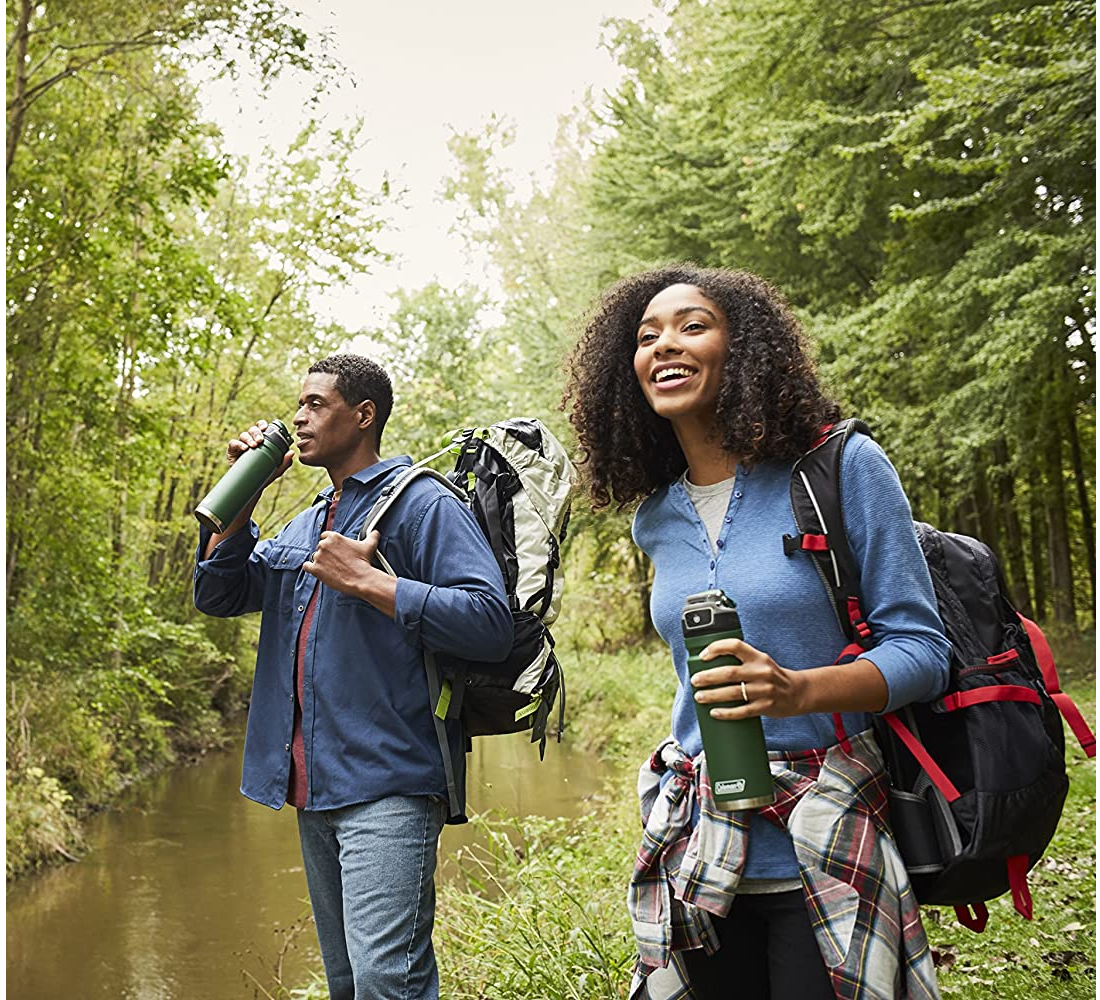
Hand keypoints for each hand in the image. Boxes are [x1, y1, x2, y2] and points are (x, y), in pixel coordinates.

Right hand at [227, 419, 291, 485]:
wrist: (253, 487)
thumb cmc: (266, 475)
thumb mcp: (277, 469)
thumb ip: (285, 462)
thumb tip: (291, 452)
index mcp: (262, 440)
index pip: (261, 427)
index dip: (262, 424)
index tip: (265, 428)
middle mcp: (251, 440)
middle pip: (252, 429)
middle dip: (256, 432)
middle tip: (260, 440)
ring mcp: (241, 445)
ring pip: (243, 435)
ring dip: (249, 438)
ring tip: (253, 446)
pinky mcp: (232, 452)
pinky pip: (233, 443)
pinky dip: (238, 444)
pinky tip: (244, 448)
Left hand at [303, 529, 384, 597]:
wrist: (360, 578)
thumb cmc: (363, 562)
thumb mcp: (369, 545)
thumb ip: (372, 536)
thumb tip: (375, 532)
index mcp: (334, 537)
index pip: (325, 536)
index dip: (330, 544)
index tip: (334, 551)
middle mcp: (324, 545)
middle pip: (320, 547)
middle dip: (326, 554)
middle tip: (335, 561)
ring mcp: (318, 557)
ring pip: (314, 557)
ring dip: (320, 562)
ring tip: (330, 568)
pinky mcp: (315, 569)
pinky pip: (306, 566)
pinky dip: (310, 569)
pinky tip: (318, 571)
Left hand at [691, 637, 808, 718]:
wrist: (799, 692)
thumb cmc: (773, 677)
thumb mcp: (761, 662)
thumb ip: (742, 661)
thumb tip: (710, 665)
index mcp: (758, 657)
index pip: (735, 645)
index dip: (717, 648)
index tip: (703, 656)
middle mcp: (761, 671)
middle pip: (729, 672)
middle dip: (708, 677)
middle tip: (694, 680)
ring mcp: (764, 690)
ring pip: (733, 693)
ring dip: (712, 695)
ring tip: (699, 696)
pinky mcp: (765, 706)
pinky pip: (742, 711)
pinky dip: (726, 713)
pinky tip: (714, 713)